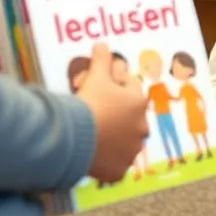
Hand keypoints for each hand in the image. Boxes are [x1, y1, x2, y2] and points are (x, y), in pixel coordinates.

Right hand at [76, 44, 149, 182]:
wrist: (74, 138)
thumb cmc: (89, 103)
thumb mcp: (96, 77)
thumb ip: (102, 60)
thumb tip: (102, 44)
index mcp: (139, 102)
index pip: (130, 88)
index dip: (114, 85)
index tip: (102, 86)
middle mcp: (141, 127)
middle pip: (129, 117)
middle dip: (117, 114)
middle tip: (98, 112)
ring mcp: (131, 151)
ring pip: (125, 142)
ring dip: (115, 138)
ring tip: (96, 136)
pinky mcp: (119, 170)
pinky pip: (115, 164)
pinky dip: (108, 161)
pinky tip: (94, 155)